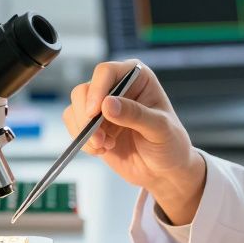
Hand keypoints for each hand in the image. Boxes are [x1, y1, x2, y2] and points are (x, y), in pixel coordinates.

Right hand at [64, 60, 205, 222]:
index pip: (107, 72)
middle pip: (84, 90)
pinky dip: (83, 140)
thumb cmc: (169, 144)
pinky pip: (74, 125)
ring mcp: (102, 106)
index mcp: (137, 77)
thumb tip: (107, 104)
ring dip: (84, 130)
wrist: (163, 170)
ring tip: (105, 145)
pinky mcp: (92, 125)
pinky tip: (102, 149)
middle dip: (86, 116)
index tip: (95, 112)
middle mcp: (117, 86)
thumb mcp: (160, 129)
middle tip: (99, 138)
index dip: (97, 90)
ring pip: (75, 107)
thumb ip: (136, 115)